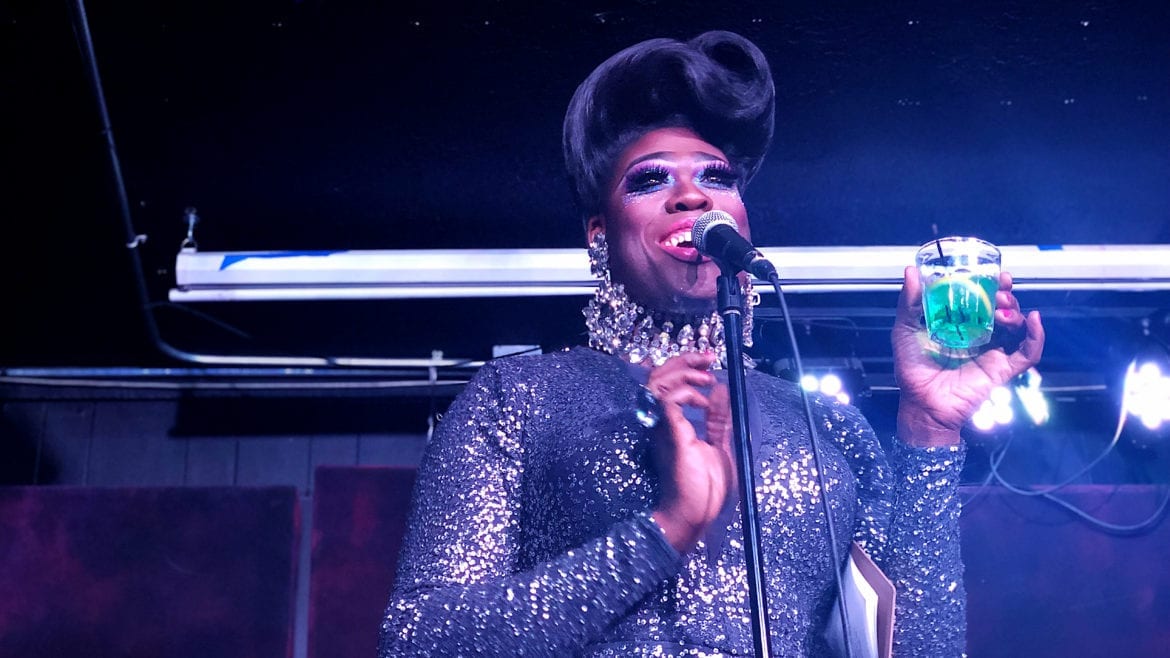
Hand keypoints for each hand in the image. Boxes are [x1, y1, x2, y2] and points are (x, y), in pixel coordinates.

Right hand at [645, 352, 736, 553]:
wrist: (694, 515)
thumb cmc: (704, 489)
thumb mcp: (718, 445)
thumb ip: (718, 419)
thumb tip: (720, 392)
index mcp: (671, 424)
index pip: (667, 383)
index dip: (686, 366)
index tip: (709, 363)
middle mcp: (660, 422)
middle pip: (658, 376)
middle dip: (684, 361)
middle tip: (708, 359)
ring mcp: (662, 427)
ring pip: (659, 383)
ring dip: (684, 373)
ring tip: (706, 379)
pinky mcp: (670, 434)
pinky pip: (667, 401)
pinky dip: (685, 393)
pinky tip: (703, 401)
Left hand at [892, 266, 1045, 445]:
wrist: (921, 404)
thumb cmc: (912, 369)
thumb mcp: (906, 330)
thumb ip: (909, 303)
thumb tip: (911, 271)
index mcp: (960, 325)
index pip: (982, 300)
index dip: (990, 285)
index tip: (993, 273)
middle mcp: (980, 336)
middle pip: (1003, 310)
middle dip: (1005, 296)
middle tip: (1000, 289)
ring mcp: (993, 352)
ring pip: (1017, 327)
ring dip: (1015, 313)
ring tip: (1002, 310)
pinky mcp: (1002, 369)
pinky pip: (1028, 353)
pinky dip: (1037, 336)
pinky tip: (1034, 320)